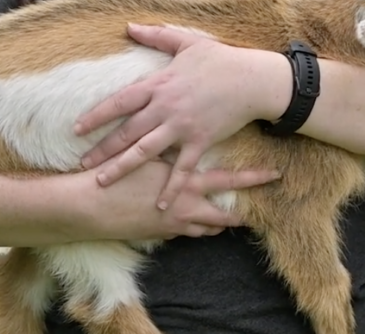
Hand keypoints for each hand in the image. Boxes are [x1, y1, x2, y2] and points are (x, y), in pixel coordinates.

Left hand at [73, 23, 290, 209]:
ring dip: (122, 168)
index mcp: (159, 84)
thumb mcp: (188, 42)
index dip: (96, 116)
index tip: (76, 128)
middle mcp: (165, 108)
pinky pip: (182, 169)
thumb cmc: (222, 59)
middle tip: (81, 164)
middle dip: (101, 149)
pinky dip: (171, 188)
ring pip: (145, 152)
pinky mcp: (200, 141)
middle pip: (126, 132)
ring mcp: (182, 127)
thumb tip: (129, 26)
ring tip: (102, 182)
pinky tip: (161, 205)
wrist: (252, 79)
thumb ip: (157, 35)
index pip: (119, 102)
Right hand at [75, 159, 280, 240]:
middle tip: (260, 212)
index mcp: (186, 180)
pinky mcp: (161, 234)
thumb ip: (171, 143)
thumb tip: (187, 130)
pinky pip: (187, 233)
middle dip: (242, 214)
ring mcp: (174, 223)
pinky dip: (195, 228)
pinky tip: (199, 223)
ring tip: (234, 218)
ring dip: (219, 223)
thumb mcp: (148, 149)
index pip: (229, 179)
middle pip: (224, 213)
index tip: (275, 174)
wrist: (89, 205)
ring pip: (207, 226)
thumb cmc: (117, 172)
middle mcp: (186, 204)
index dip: (253, 178)